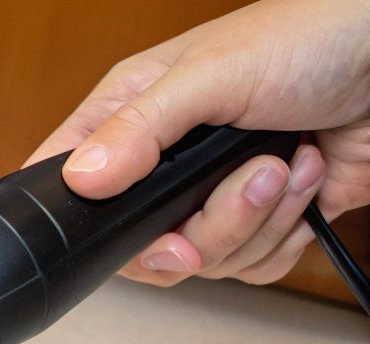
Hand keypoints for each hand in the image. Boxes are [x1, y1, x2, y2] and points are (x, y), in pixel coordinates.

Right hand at [28, 0, 369, 286]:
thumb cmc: (313, 37)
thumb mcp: (212, 74)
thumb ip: (142, 128)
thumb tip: (81, 179)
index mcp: (135, 115)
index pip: (70, 178)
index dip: (82, 213)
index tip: (126, 221)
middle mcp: (168, 162)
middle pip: (141, 244)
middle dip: (200, 229)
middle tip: (236, 189)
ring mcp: (214, 195)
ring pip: (203, 260)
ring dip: (257, 220)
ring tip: (284, 166)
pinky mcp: (264, 220)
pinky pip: (251, 266)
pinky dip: (285, 234)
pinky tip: (305, 181)